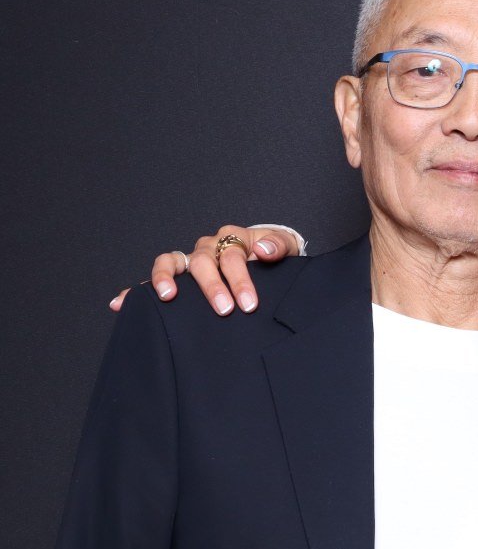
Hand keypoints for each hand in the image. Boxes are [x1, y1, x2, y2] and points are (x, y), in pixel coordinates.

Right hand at [108, 225, 299, 315]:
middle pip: (202, 262)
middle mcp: (207, 246)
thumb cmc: (275, 252)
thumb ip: (277, 246)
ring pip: (170, 262)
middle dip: (212, 287)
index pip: (232, 256)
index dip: (239, 279)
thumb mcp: (286, 246)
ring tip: (167, 297)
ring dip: (165, 279)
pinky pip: (153, 280)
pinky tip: (120, 304)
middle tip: (225, 310)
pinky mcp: (180, 276)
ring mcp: (191, 260)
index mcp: (232, 237)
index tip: (249, 304)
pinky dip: (136, 291)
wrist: (269, 254)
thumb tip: (263, 251)